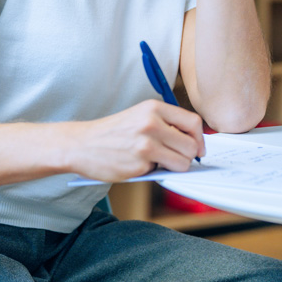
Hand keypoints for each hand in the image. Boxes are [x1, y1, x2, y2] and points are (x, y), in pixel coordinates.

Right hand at [71, 100, 205, 182]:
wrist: (81, 144)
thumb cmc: (112, 133)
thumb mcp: (139, 117)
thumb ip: (165, 124)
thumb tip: (194, 143)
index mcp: (154, 108)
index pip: (193, 122)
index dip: (200, 138)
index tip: (198, 148)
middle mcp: (152, 123)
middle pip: (191, 145)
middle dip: (189, 156)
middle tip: (176, 159)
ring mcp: (146, 144)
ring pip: (183, 162)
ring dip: (176, 167)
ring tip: (160, 163)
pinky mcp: (139, 164)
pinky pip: (163, 172)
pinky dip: (156, 172)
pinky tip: (140, 166)